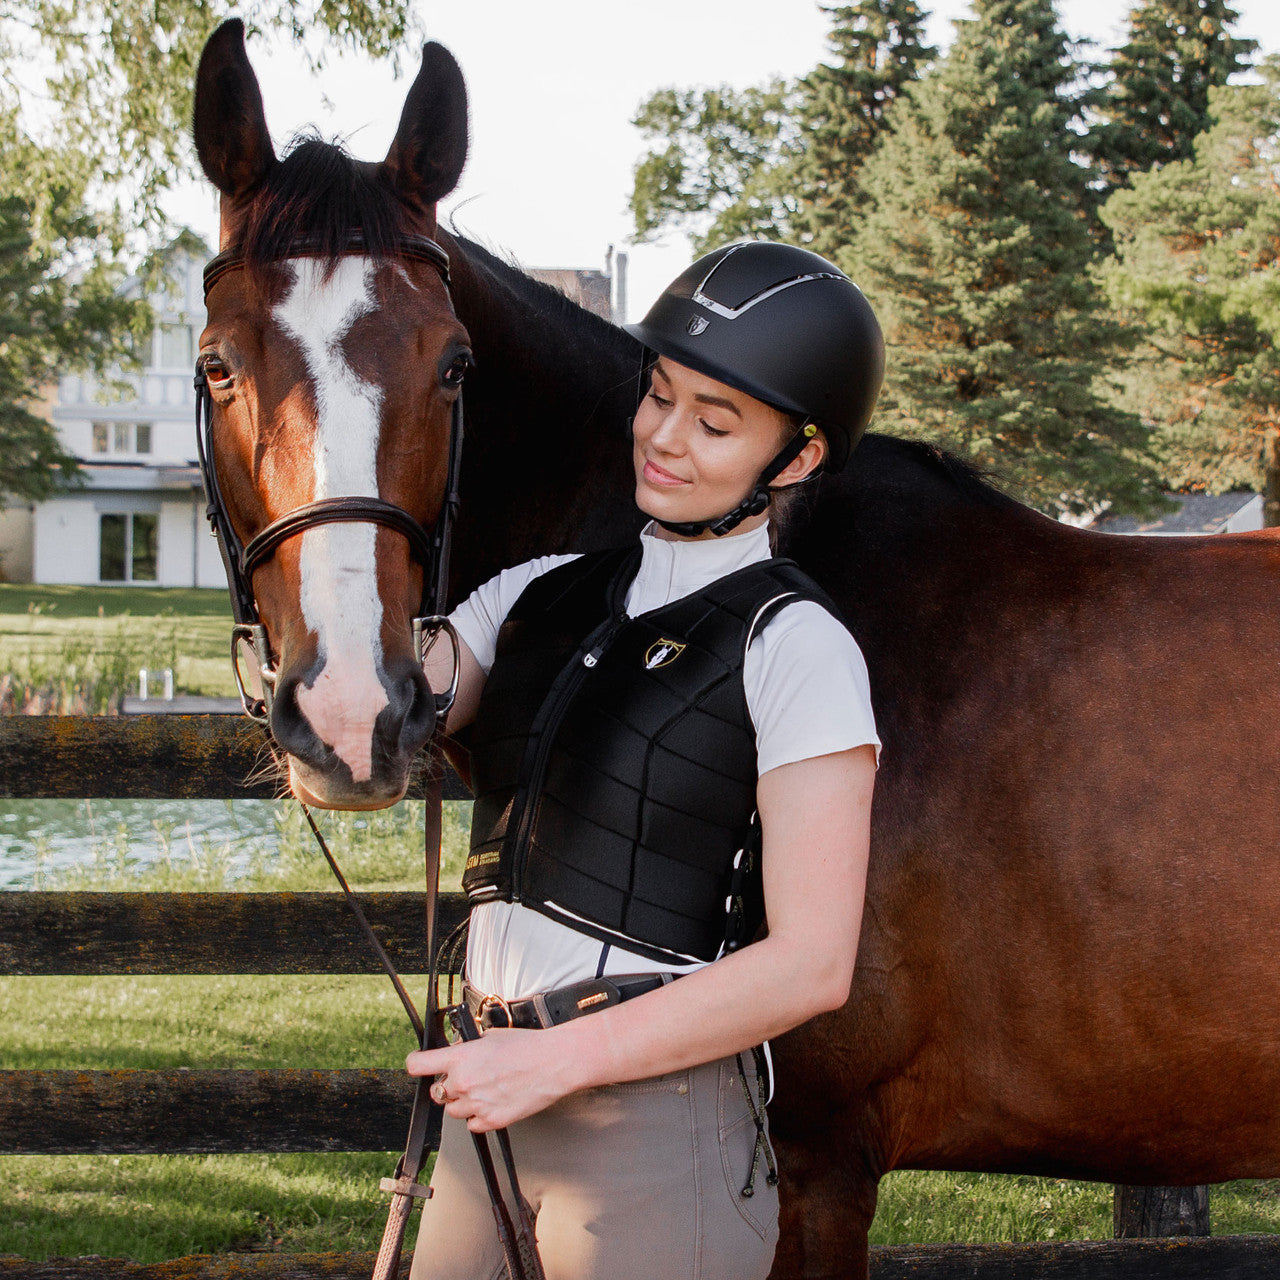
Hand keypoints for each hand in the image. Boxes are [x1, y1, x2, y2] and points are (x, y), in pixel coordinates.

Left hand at [407, 1028, 576, 1131]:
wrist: (553, 1063)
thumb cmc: (527, 1046)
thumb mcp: (491, 1036)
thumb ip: (467, 1047)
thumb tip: (458, 1053)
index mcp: (460, 1058)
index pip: (418, 1065)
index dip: (416, 1064)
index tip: (418, 1064)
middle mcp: (463, 1083)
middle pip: (437, 1092)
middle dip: (448, 1085)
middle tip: (467, 1077)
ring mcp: (476, 1104)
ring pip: (453, 1111)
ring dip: (462, 1102)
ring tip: (484, 1089)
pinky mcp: (491, 1121)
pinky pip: (472, 1124)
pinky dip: (478, 1116)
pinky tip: (493, 1101)